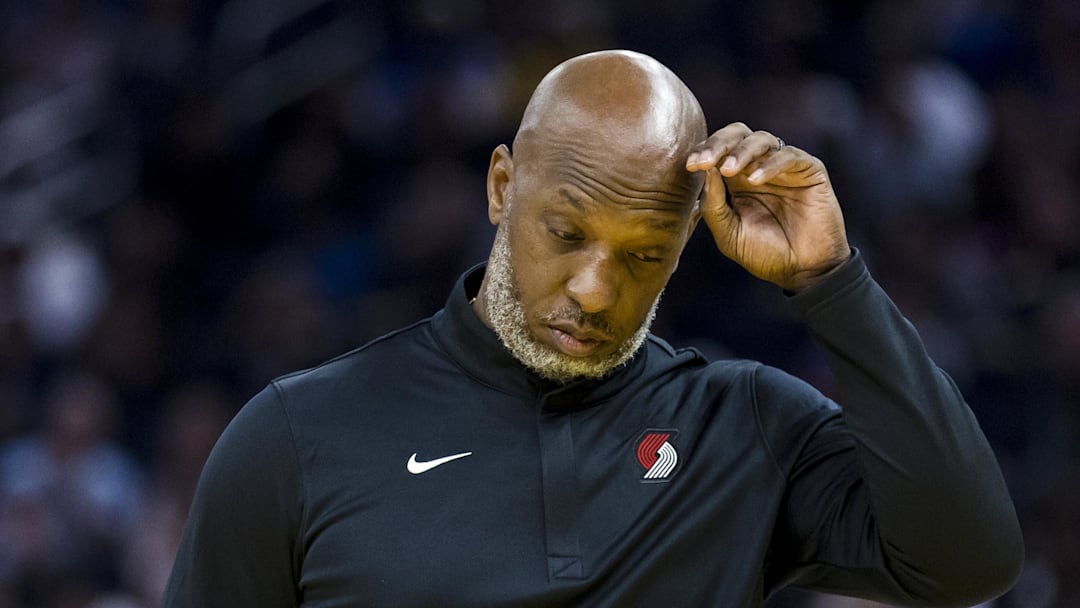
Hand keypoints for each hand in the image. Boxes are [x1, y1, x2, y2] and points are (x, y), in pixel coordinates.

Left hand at [686, 123, 850, 292]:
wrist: (803, 271)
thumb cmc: (765, 254)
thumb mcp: (728, 234)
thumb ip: (714, 205)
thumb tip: (705, 171)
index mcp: (737, 179)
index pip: (718, 151)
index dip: (704, 152)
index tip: (690, 166)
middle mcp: (759, 167)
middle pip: (738, 134)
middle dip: (718, 143)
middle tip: (705, 161)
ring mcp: (784, 168)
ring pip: (762, 139)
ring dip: (742, 151)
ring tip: (729, 169)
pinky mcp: (810, 170)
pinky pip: (789, 156)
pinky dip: (770, 164)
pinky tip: (755, 180)